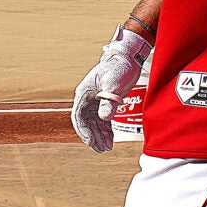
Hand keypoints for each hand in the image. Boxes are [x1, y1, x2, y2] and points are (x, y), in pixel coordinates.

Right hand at [70, 28, 150, 152]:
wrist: (128, 57)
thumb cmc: (119, 67)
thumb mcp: (114, 84)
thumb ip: (109, 101)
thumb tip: (104, 118)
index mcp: (84, 93)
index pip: (78, 116)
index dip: (83, 130)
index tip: (90, 142)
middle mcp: (87, 98)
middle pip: (86, 122)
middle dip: (93, 136)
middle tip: (101, 149)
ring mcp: (95, 100)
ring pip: (94, 122)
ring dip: (99, 135)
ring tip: (107, 148)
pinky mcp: (105, 101)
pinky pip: (102, 119)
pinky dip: (106, 129)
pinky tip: (111, 139)